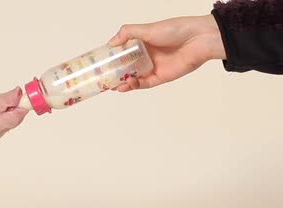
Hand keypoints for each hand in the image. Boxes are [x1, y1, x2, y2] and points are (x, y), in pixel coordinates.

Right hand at [108, 14, 225, 91]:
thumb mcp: (147, 29)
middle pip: (127, 67)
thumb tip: (111, 43)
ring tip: (113, 86)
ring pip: (134, 78)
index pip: (124, 53)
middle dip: (115, 74)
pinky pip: (145, 84)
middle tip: (104, 79)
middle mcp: (147, 56)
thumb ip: (128, 33)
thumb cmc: (176, 30)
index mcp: (143, 43)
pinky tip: (126, 85)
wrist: (199, 40)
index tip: (101, 64)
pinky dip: (135, 86)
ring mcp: (154, 67)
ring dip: (123, 82)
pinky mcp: (161, 77)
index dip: (113, 59)